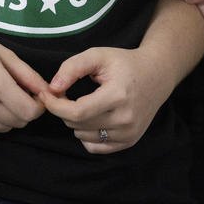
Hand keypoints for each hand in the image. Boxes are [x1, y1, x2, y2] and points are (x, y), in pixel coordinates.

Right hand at [0, 24, 48, 134]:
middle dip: (25, 111)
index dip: (38, 105)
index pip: (29, 112)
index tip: (35, 95)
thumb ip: (27, 74)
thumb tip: (48, 91)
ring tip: (0, 95)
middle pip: (18, 123)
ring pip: (2, 128)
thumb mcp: (2, 52)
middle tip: (19, 93)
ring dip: (8, 116)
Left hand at [40, 47, 172, 153]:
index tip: (46, 94)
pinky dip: (86, 134)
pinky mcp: (129, 142)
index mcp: (118, 96)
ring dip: (74, 121)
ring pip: (83, 136)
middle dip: (63, 109)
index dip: (55, 105)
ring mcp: (129, 133)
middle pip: (77, 125)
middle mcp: (125, 119)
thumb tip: (53, 88)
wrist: (156, 75)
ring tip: (82, 102)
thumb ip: (72, 67)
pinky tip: (91, 117)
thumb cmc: (124, 63)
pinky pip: (95, 147)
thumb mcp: (97, 55)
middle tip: (64, 93)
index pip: (77, 112)